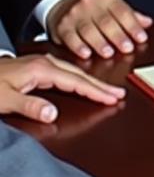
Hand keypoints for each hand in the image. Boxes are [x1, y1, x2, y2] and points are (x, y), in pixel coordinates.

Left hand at [0, 53, 123, 123]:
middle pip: (79, 74)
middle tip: (119, 93)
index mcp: (41, 70)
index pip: (75, 82)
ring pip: (73, 72)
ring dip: (91, 82)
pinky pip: (65, 71)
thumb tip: (53, 113)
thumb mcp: (3, 100)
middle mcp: (44, 63)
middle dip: (100, 85)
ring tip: (106, 90)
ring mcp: (40, 63)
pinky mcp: (35, 67)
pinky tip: (82, 82)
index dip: (96, 91)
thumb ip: (29, 106)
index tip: (113, 97)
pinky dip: (78, 78)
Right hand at [48, 0, 152, 59]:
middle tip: (127, 48)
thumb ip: (131, 15)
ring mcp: (74, 14)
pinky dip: (78, 46)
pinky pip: (70, 37)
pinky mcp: (62, 26)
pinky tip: (86, 53)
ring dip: (99, 43)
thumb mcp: (113, 7)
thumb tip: (148, 23)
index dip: (133, 26)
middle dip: (118, 36)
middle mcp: (90, 2)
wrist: (64, 5)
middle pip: (106, 21)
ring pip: (89, 30)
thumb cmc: (95, 8)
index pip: (123, 11)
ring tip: (108, 53)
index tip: (141, 38)